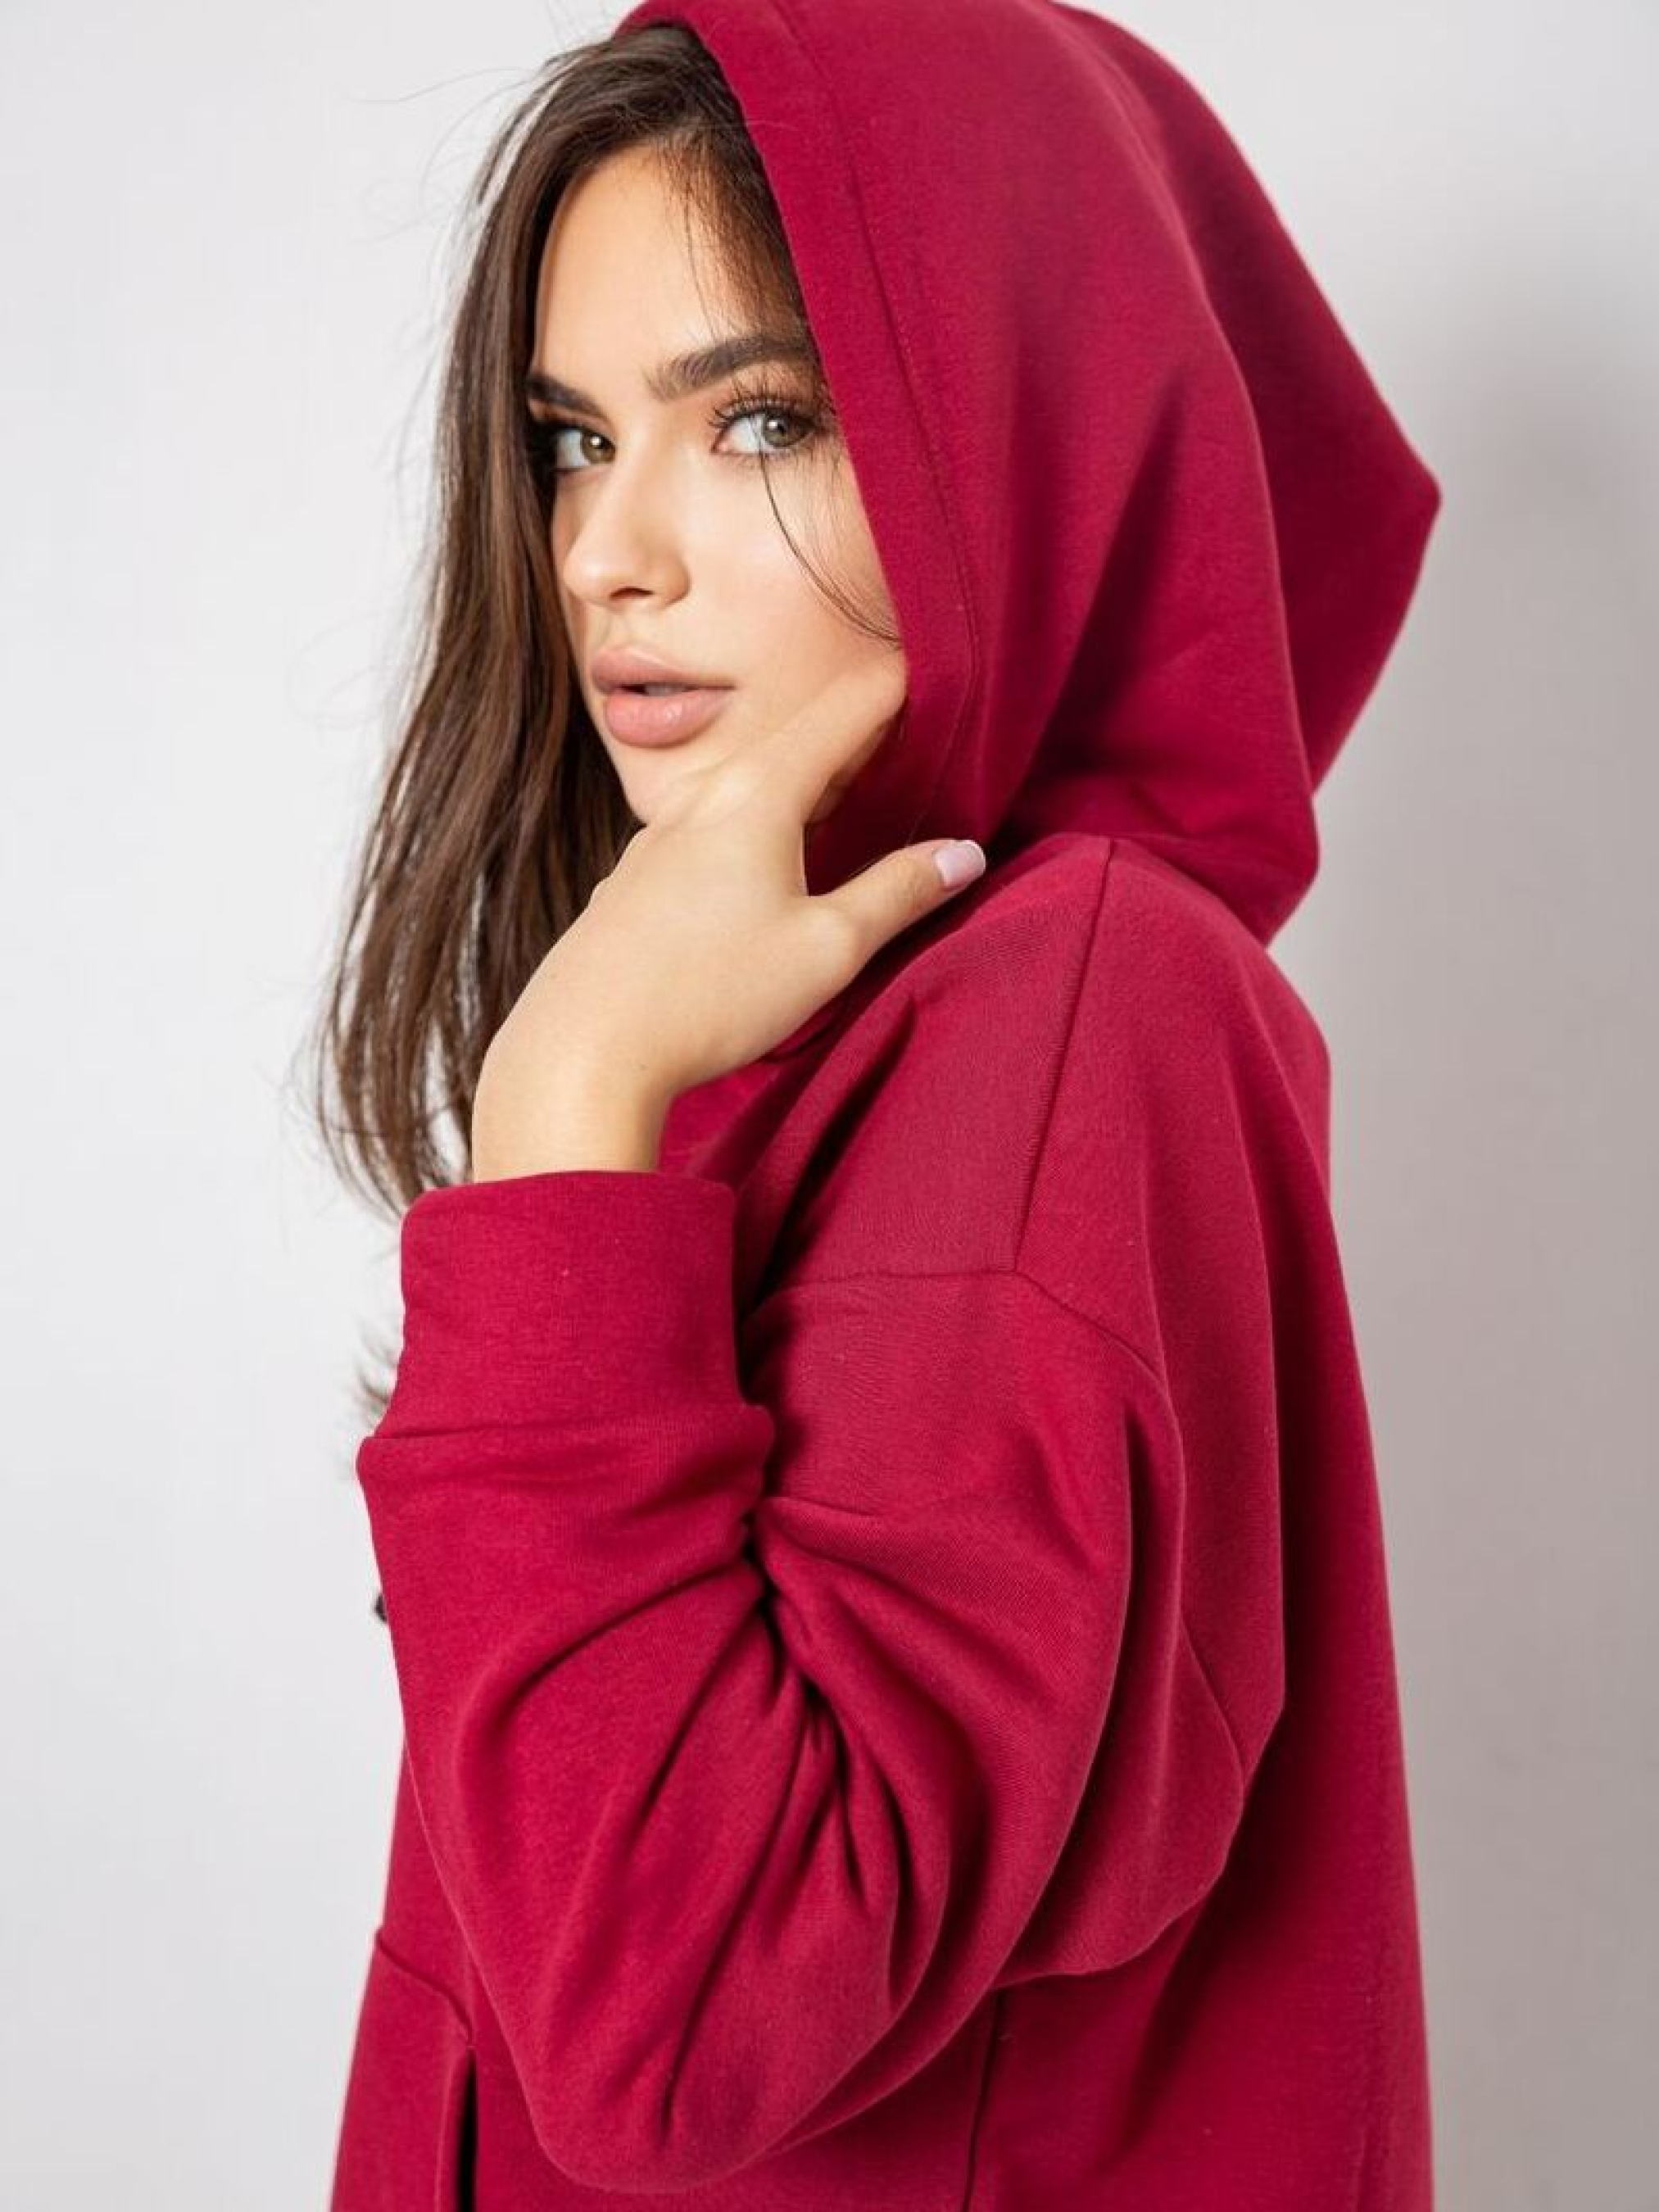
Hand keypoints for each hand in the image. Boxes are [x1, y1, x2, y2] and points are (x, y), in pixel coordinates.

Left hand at [470, 658, 986, 1178]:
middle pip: (792, 742)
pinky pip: (706, 831)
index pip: (846, 713)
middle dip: (852, 731)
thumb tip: (963, 852)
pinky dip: (751, 826)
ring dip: (798, 782)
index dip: (897, 686)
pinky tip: (758, 867)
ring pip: (743, 788)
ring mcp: (654, 842)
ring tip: (841, 796)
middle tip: (905, 726)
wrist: (580, 1052)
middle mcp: (699, 800)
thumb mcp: (826, 949)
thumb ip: (898, 893)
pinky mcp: (632, 885)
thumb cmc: (710, 997)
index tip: (935, 666)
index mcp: (755, 794)